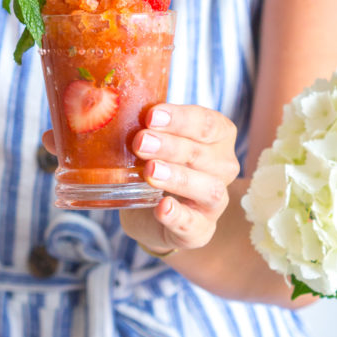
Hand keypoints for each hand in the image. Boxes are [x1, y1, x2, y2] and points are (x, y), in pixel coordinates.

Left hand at [121, 104, 239, 255]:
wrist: (152, 214)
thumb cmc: (156, 165)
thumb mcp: (154, 141)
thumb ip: (146, 126)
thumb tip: (113, 106)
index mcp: (217, 137)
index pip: (207, 123)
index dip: (180, 118)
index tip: (151, 116)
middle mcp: (223, 168)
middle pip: (203, 154)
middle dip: (171, 146)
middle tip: (140, 142)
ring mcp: (215, 202)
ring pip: (209, 189)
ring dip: (178, 178)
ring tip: (150, 171)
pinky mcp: (200, 230)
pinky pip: (194, 224)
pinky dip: (178, 216)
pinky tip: (161, 207)